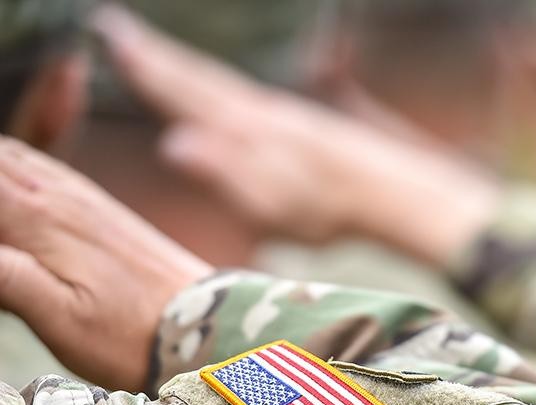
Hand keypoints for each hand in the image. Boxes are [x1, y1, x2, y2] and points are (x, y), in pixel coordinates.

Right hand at [0, 137, 212, 390]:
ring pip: (9, 154)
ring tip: (0, 185)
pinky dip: (9, 160)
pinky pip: (41, 163)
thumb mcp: (61, 317)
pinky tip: (4, 170)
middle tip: (0, 245)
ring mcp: (79, 196)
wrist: (204, 324)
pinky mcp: (97, 206)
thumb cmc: (132, 333)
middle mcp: (56, 193)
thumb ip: (2, 275)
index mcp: (37, 217)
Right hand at [91, 4, 499, 263]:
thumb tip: (173, 143)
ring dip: (186, 68)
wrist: (389, 192)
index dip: (146, 70)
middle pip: (198, 78)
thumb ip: (222, 173)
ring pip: (221, 85)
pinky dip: (221, 88)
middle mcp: (259, 113)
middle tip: (117, 28)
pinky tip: (225, 95)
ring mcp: (281, 116)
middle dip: (155, 56)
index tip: (109, 38)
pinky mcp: (301, 126)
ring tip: (159, 56)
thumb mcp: (269, 202)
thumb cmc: (328, 207)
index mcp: (244, 131)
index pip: (183, 94)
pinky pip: (246, 97)